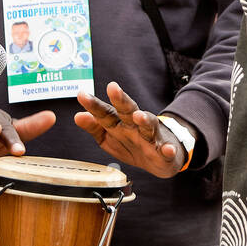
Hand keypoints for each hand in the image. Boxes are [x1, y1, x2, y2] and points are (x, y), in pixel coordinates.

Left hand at [73, 81, 193, 178]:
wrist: (160, 158)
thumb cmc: (131, 144)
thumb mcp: (109, 137)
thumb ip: (94, 127)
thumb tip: (78, 116)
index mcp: (119, 123)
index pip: (105, 112)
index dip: (94, 105)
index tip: (82, 95)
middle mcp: (135, 126)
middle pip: (128, 110)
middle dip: (120, 99)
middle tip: (112, 88)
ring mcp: (152, 137)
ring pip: (149, 126)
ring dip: (145, 120)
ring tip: (138, 116)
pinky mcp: (165, 151)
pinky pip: (167, 150)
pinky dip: (168, 150)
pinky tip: (168, 149)